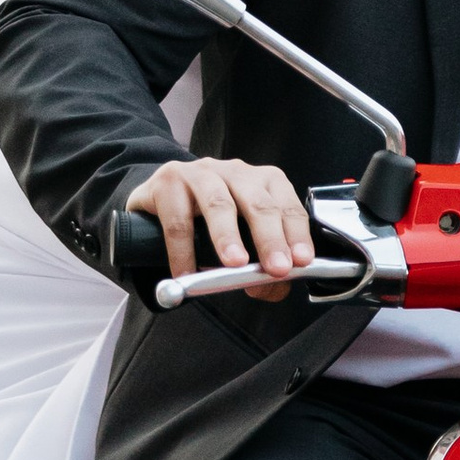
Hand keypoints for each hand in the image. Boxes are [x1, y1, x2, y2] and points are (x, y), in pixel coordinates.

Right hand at [125, 157, 314, 296]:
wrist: (158, 198)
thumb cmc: (207, 219)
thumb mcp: (240, 236)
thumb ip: (259, 262)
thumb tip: (270, 287)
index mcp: (262, 182)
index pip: (287, 206)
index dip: (296, 234)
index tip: (301, 260)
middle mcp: (235, 173)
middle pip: (258, 203)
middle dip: (270, 238)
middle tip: (276, 267)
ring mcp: (201, 174)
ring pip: (219, 204)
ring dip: (229, 237)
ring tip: (235, 264)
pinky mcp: (168, 182)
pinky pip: (178, 220)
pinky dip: (183, 251)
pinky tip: (186, 273)